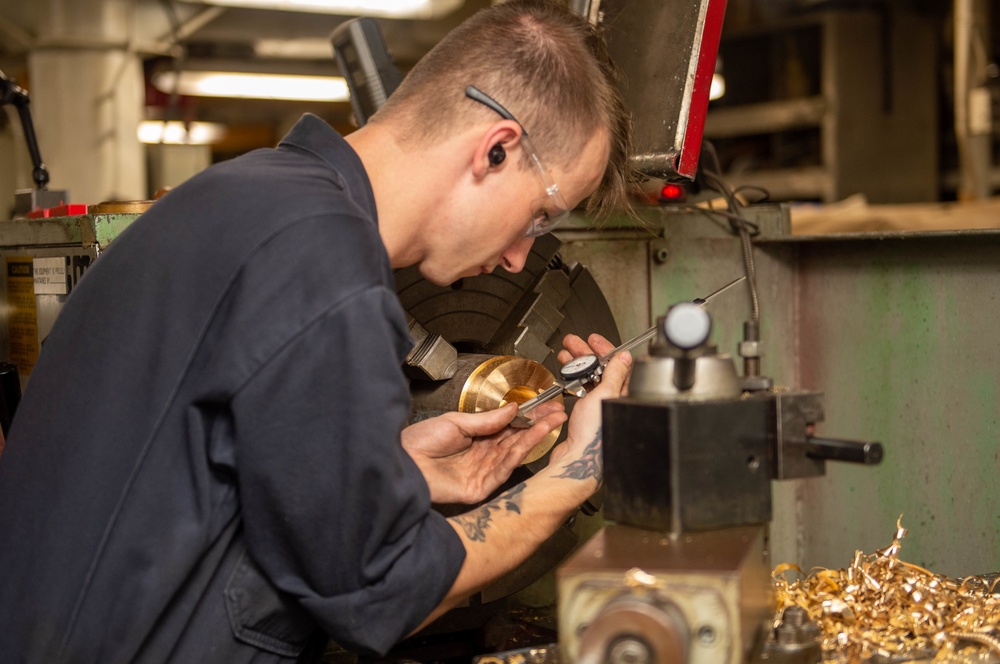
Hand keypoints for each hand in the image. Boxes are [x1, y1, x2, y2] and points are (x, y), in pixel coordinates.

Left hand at [401, 402, 566, 504]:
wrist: (400, 461)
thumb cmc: (418, 442)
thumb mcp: (456, 422)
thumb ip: (487, 420)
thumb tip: (512, 409)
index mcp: (476, 438)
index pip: (509, 428)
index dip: (528, 418)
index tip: (546, 407)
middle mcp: (481, 456)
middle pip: (515, 441)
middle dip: (537, 427)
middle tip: (557, 414)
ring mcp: (481, 473)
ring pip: (512, 455)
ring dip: (532, 439)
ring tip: (549, 424)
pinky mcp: (477, 490)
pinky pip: (500, 472)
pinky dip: (515, 457)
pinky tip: (526, 443)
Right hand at [546, 333, 631, 480]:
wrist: (577, 459)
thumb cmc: (595, 436)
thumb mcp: (605, 395)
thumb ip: (615, 374)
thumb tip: (624, 357)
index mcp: (623, 394)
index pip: (617, 364)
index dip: (604, 349)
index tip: (593, 340)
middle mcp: (613, 400)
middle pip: (601, 369)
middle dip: (585, 354)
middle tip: (573, 343)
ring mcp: (599, 407)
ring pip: (589, 379)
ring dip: (577, 366)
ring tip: (565, 356)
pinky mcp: (586, 416)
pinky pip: (581, 392)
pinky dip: (573, 382)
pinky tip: (566, 378)